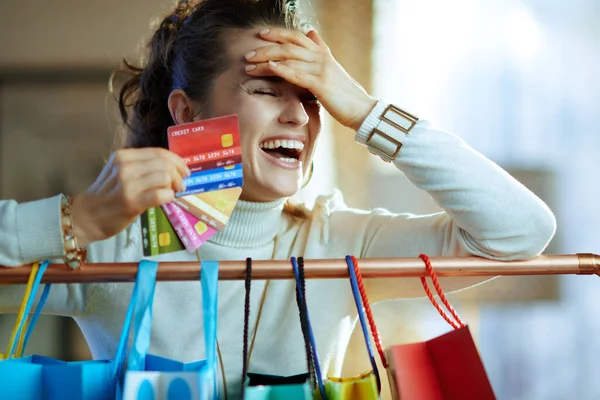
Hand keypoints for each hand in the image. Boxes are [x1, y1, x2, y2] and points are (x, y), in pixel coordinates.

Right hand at [71, 148, 189, 245]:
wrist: (86, 216)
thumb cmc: (107, 195)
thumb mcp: (120, 172)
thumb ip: (142, 167)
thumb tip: (173, 167)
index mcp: (123, 156)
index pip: (159, 153)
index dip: (176, 161)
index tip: (184, 171)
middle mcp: (125, 167)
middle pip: (164, 164)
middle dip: (179, 174)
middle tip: (181, 184)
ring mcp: (127, 184)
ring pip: (165, 177)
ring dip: (175, 185)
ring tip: (174, 192)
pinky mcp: (132, 202)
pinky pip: (161, 195)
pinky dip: (169, 196)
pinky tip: (167, 199)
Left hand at [245, 27, 376, 131]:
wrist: (362, 110)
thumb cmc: (345, 94)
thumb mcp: (332, 68)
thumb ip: (321, 50)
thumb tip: (311, 32)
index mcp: (323, 54)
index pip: (297, 37)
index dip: (278, 33)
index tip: (261, 34)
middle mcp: (321, 58)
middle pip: (289, 45)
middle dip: (265, 48)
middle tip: (248, 54)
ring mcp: (321, 70)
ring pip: (289, 58)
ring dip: (266, 60)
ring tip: (249, 64)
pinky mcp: (321, 84)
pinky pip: (298, 74)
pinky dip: (282, 69)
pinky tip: (269, 68)